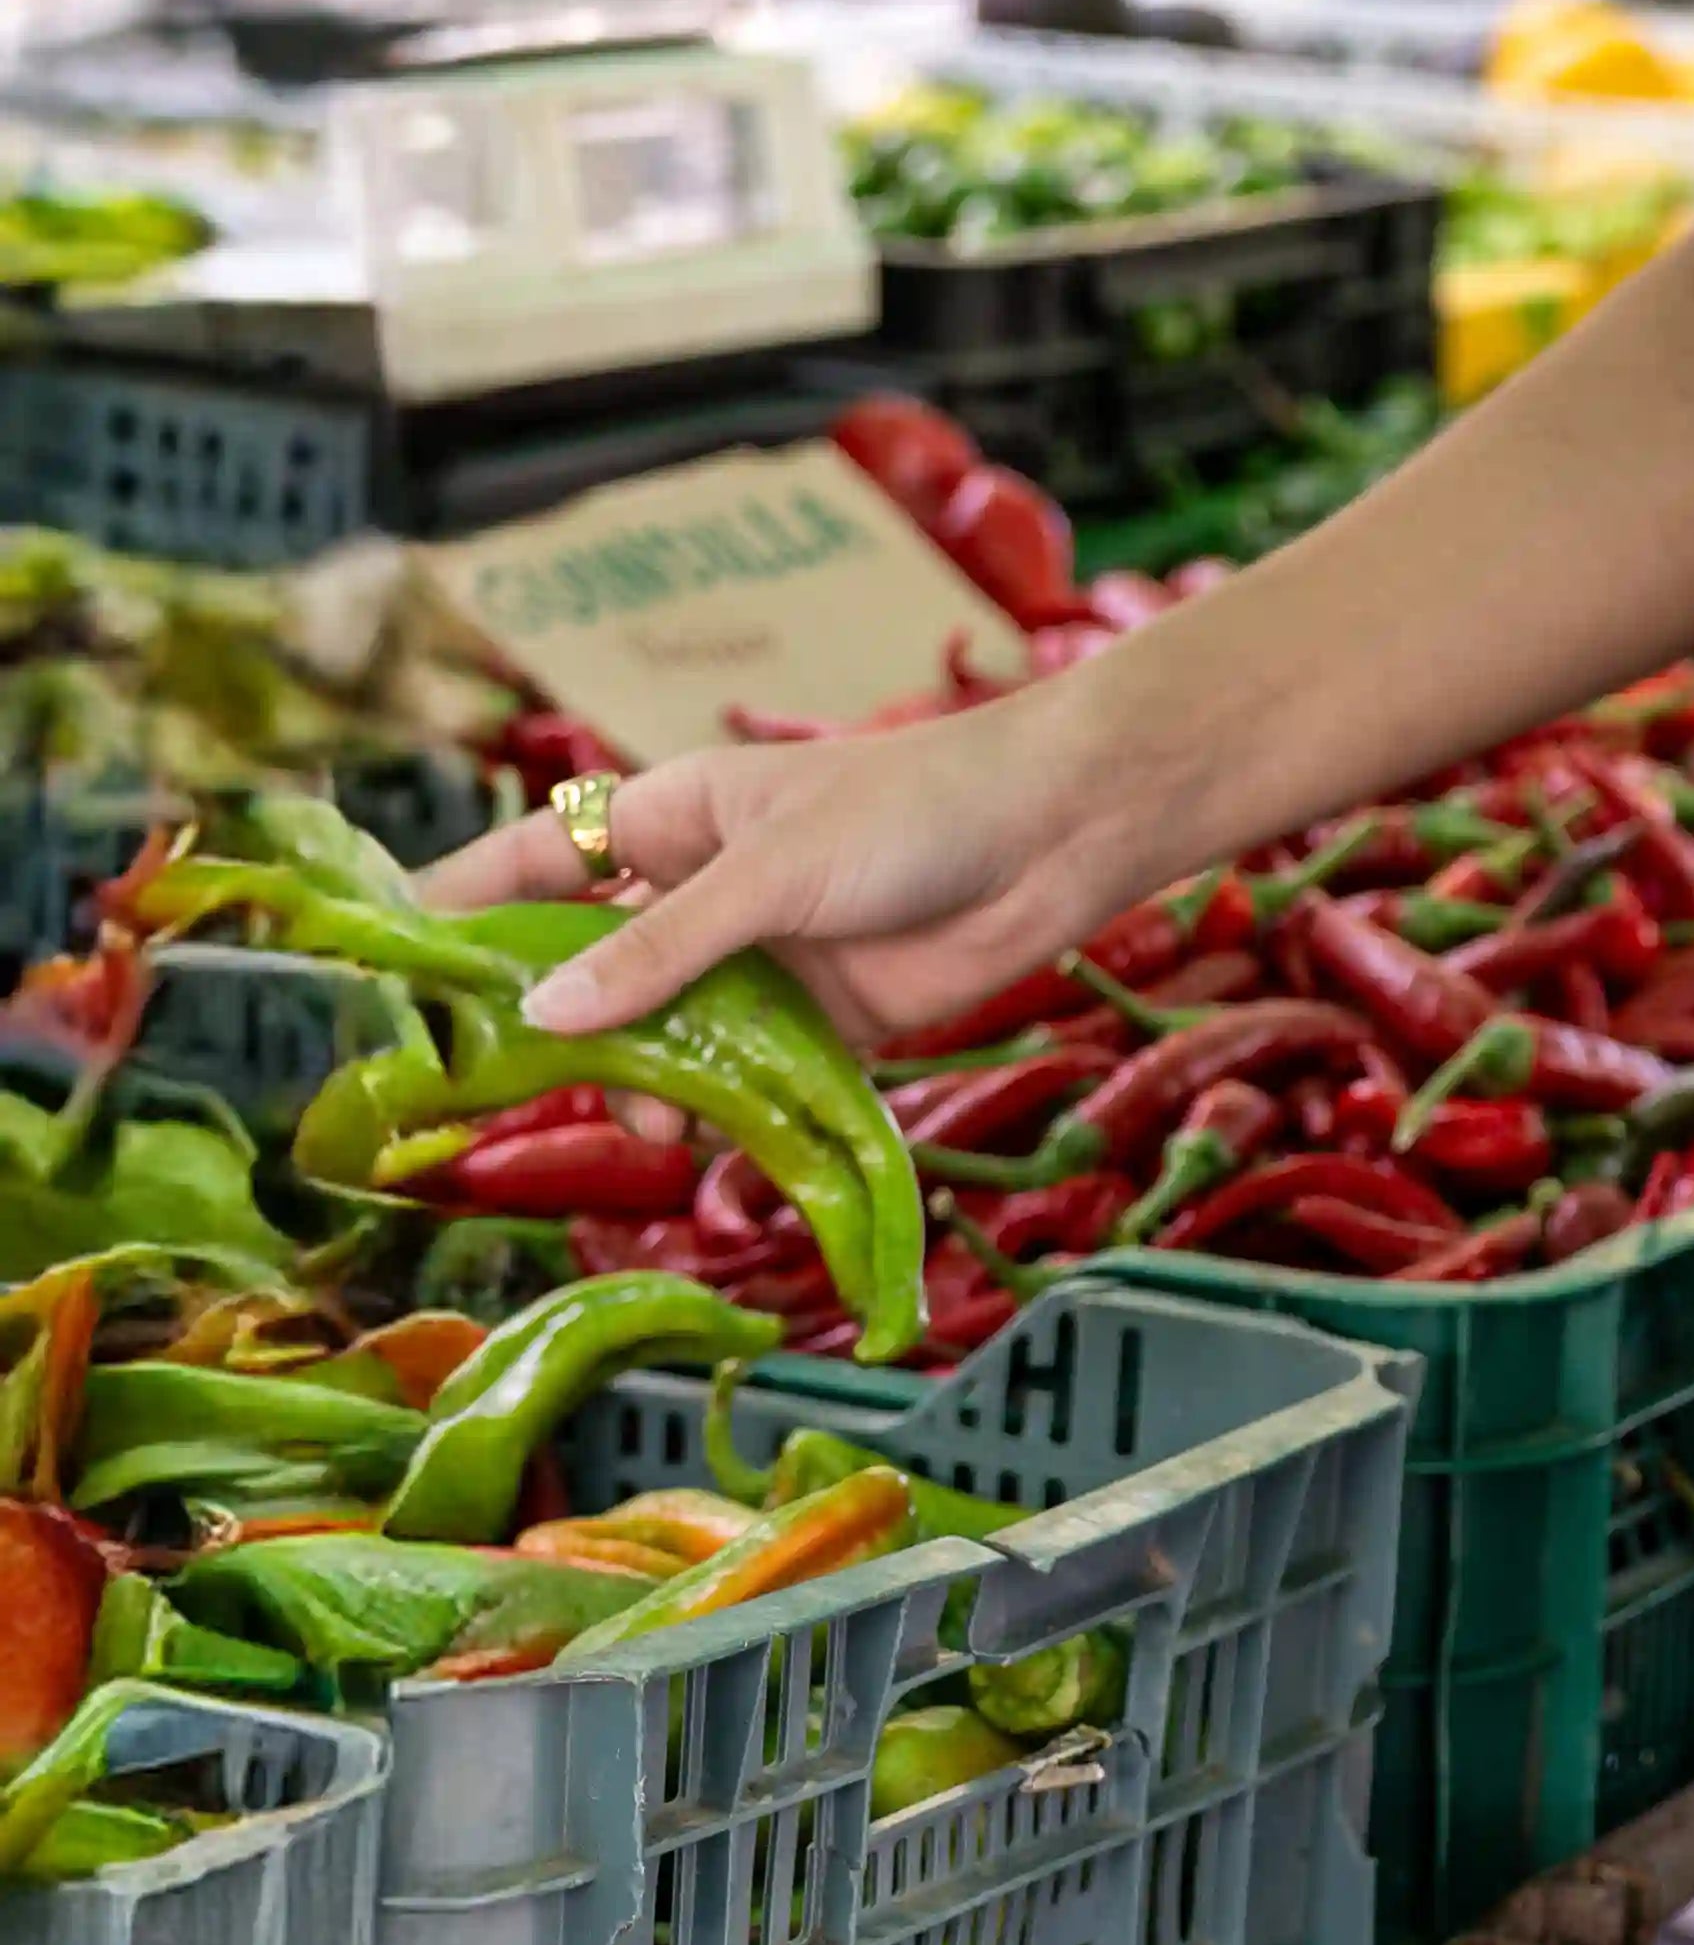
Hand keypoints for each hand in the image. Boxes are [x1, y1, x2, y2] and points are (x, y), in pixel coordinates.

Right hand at [428, 691, 1164, 1047]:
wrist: (1062, 833)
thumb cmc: (919, 808)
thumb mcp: (772, 871)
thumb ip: (661, 947)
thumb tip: (540, 1019)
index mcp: (672, 815)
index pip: (533, 859)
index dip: (457, 910)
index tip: (379, 968)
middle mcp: (701, 887)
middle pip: (586, 966)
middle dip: (546, 1026)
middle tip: (497, 1094)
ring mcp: (758, 956)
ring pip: (657, 1032)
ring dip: (638, 1077)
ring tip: (648, 1115)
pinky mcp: (820, 1019)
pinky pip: (739, 1073)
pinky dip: (714, 1107)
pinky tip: (701, 1137)